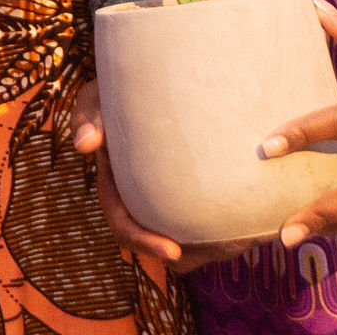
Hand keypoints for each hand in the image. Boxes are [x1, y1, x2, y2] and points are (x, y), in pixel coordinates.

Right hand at [69, 79, 248, 277]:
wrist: (151, 83)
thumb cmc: (120, 92)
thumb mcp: (98, 97)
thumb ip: (87, 114)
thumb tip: (85, 145)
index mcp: (115, 187)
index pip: (124, 226)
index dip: (144, 243)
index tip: (172, 251)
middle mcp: (141, 201)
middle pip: (161, 244)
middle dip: (188, 255)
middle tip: (226, 248)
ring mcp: (167, 201)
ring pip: (187, 242)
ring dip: (211, 247)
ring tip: (242, 238)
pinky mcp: (193, 195)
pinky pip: (208, 226)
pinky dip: (226, 229)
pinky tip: (251, 220)